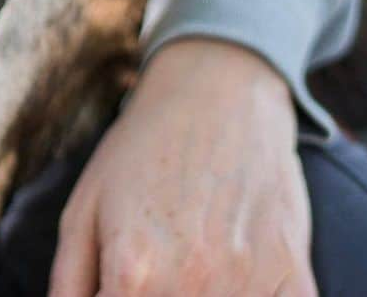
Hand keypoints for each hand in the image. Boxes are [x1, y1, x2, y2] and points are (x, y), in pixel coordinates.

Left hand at [50, 38, 316, 296]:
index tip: (118, 282)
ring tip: (192, 259)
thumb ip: (69, 286)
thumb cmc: (144, 150)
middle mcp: (193, 290)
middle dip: (152, 294)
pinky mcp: (296, 283)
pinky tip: (235, 274)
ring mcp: (250, 289)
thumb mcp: (83, 210)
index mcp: (133, 276)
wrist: (220, 91)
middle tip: (156, 262)